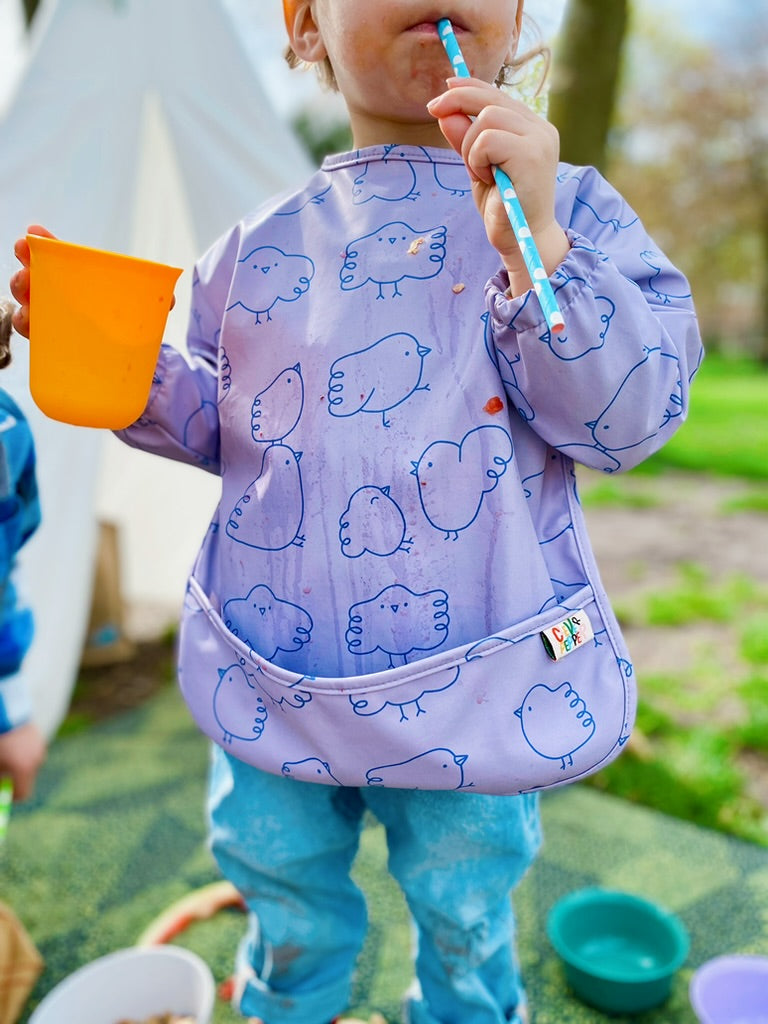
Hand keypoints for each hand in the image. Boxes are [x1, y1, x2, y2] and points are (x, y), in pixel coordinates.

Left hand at [0, 721, 46, 801]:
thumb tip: (1, 793)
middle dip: (13, 780)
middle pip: (26, 780)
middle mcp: (36, 761)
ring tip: (5, 752)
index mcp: (23, 769)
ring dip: (18, 765)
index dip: (10, 797)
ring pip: (28, 765)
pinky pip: (30, 752)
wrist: (7, 712)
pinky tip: (10, 742)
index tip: (2, 792)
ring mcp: (39, 749)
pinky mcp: (39, 738)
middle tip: (1, 774)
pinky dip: (21, 753)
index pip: (22, 794)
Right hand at [9, 225, 176, 340]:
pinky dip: (28, 330)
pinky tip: (30, 326)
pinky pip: (33, 337)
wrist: (128, 353)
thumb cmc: (127, 318)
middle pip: (30, 281)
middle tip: (29, 275)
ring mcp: (52, 321)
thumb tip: (171, 300)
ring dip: (23, 303)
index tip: (32, 236)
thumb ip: (156, 297)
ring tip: (29, 306)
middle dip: (24, 275)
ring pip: (26, 309)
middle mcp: (57, 297)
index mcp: (75, 279)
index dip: (38, 244)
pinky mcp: (52, 346)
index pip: (51, 256)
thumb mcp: (142, 303)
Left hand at [427, 78, 568, 293]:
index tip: (444, 89)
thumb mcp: (478, 168)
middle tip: (433, 111)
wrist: (523, 241)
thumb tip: (444, 111)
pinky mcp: (532, 155)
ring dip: (470, 147)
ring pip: (486, 119)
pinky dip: (477, 159)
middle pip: (490, 99)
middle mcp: (540, 129)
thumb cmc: (504, 209)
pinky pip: (487, 140)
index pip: (496, 96)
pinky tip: (487, 178)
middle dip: (457, 103)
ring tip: (480, 173)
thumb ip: (465, 140)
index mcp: (532, 129)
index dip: (468, 88)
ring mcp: (539, 140)